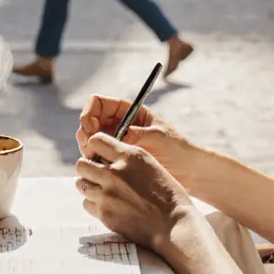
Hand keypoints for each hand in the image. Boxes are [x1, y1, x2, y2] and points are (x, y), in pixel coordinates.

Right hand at [76, 95, 203, 189]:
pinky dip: (94, 162)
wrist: (188, 170)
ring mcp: (116, 142)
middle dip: (85, 133)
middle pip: (89, 122)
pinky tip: (101, 170)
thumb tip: (112, 134)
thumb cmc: (177, 148)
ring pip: (90, 141)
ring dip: (88, 149)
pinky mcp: (116, 160)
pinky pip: (97, 158)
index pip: (99, 103)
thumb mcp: (157, 137)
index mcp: (129, 111)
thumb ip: (134, 133)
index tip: (91, 126)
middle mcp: (119, 124)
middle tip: (89, 148)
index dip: (90, 112)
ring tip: (96, 160)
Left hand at [76, 132, 200, 253]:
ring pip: (80, 184)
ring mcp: (107, 194)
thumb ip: (127, 158)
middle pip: (81, 164)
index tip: (99, 155)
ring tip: (104, 191)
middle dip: (88, 168)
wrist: (174, 225)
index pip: (95, 140)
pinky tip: (109, 205)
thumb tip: (106, 156)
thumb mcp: (151, 165)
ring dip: (90, 186)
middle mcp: (114, 173)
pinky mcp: (104, 214)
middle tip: (98, 175)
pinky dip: (94, 204)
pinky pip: (86, 203)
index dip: (95, 147)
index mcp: (129, 156)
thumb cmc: (168, 194)